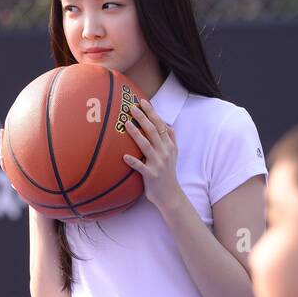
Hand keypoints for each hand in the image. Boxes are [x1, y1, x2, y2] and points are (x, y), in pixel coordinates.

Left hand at [122, 99, 181, 213]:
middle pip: (153, 131)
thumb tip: (168, 125)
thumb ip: (171, 139)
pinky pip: (140, 167)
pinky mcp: (151, 175)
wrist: (170, 194)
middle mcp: (164, 152)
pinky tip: (124, 156)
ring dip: (136, 134)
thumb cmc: (168, 173)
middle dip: (142, 118)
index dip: (151, 112)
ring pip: (146, 145)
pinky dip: (132, 161)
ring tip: (126, 124)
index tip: (142, 101)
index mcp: (169, 145)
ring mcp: (158, 164)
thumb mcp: (174, 154)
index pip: (160, 124)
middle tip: (131, 107)